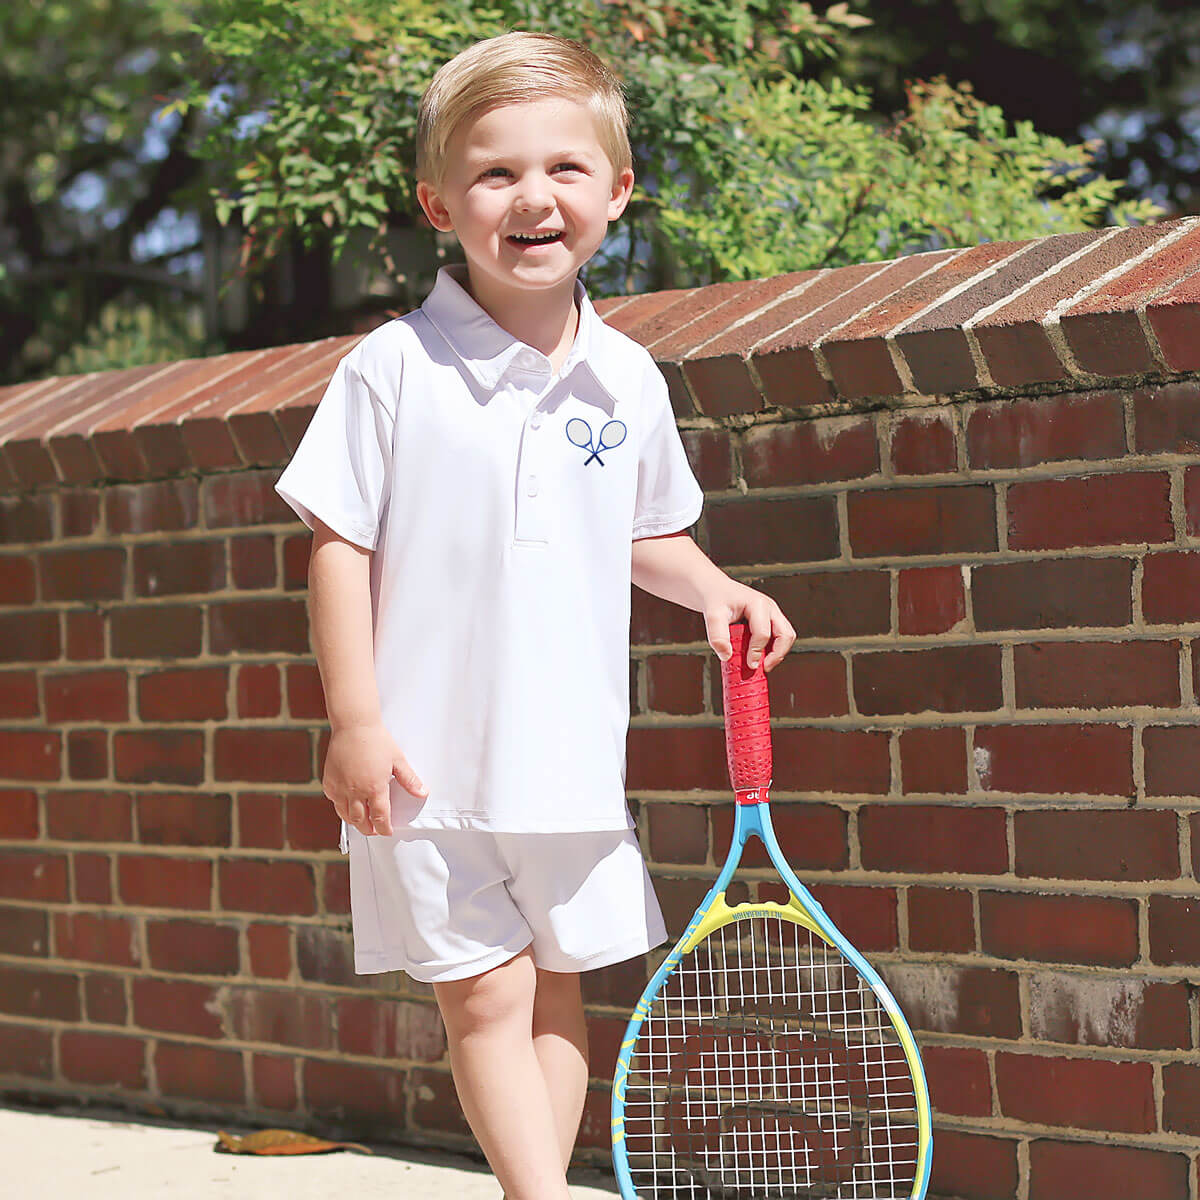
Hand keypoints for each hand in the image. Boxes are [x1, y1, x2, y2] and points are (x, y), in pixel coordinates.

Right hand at [322, 722, 426, 836]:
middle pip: (361, 822)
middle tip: (374, 830)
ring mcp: (340, 788)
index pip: (380, 818)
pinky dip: (342, 807)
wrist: (354, 726)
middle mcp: (355, 791)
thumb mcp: (398, 760)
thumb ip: (410, 780)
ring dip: (355, 821)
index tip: (387, 831)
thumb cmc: (377, 741)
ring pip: (345, 815)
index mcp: (374, 788)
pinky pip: (335, 801)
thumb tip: (423, 793)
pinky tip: (348, 805)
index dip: (384, 828)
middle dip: (369, 830)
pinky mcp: (329, 782)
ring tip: (362, 821)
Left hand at [703, 581, 795, 670]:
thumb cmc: (716, 599)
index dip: (757, 652)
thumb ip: (717, 636)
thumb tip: (726, 656)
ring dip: (777, 652)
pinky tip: (757, 656)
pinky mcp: (769, 620)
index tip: (750, 665)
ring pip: (786, 636)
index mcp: (757, 604)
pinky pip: (778, 637)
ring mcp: (771, 614)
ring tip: (762, 663)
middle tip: (764, 667)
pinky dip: (772, 649)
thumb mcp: (712, 616)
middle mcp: (769, 608)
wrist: (715, 589)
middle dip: (777, 654)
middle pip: (786, 634)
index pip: (763, 633)